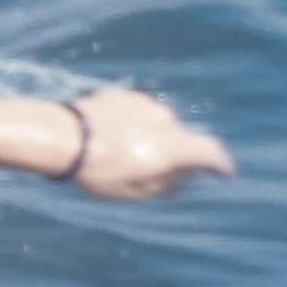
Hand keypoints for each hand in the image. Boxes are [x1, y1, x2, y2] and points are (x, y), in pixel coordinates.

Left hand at [68, 84, 232, 199]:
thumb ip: (166, 185)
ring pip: (158, 124)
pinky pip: (136, 113)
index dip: (221, 164)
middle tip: (157, 174)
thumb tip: (183, 180)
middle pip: (182, 139)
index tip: (225, 173)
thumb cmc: (99, 172)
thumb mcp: (135, 192)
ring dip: (151, 138)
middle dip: (176, 156)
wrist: (60, 136)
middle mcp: (164, 120)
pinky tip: (109, 138)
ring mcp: (143, 103)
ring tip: (123, 156)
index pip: (211, 151)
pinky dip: (131, 125)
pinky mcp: (122, 94)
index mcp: (173, 146)